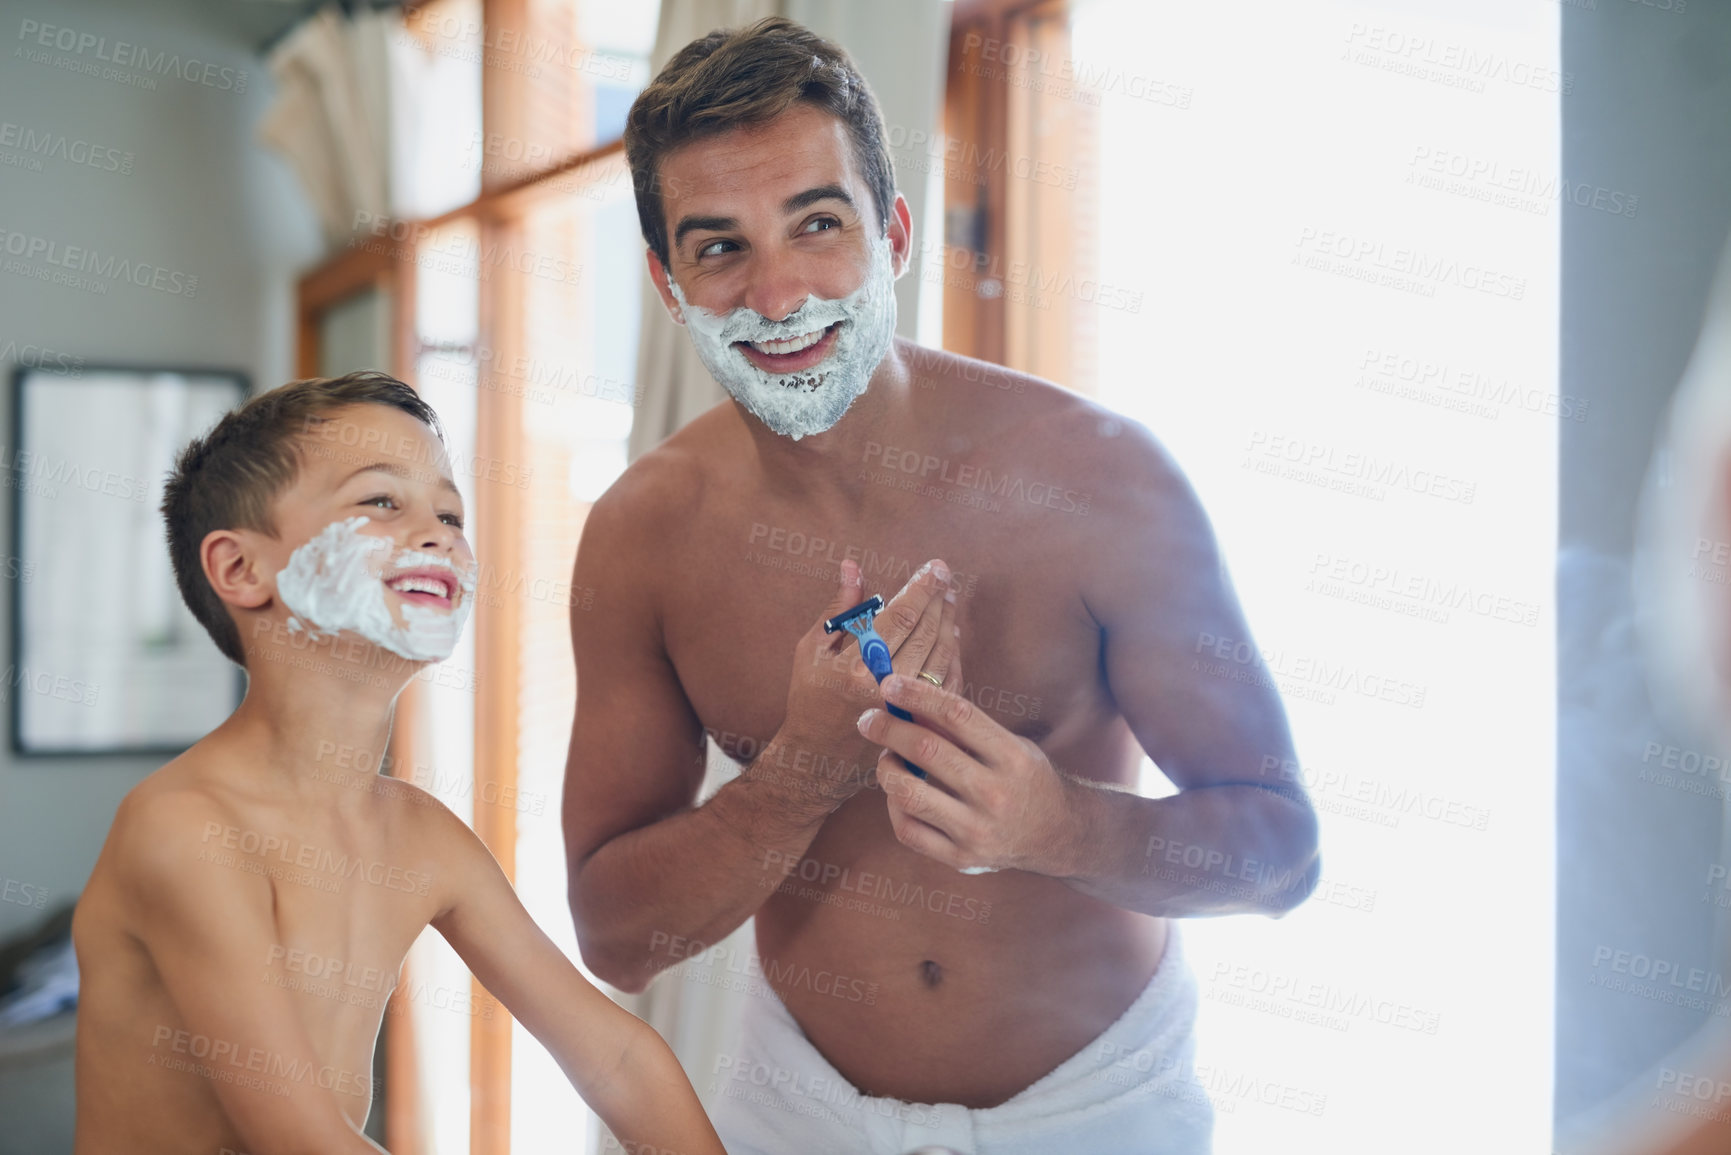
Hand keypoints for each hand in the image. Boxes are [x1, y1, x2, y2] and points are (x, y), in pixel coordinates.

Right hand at [780, 558, 959, 802]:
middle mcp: (887, 688)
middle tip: (945, 578)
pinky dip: (953, 655)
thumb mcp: (812, 650)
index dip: (922, 588)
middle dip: (939, 600)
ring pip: (942, 656)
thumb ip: (840, 609)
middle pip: (927, 633)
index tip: (936, 567)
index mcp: (857, 668)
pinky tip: (951, 636)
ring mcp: (908, 708)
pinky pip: (948, 682)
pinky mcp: (920, 721)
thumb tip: (852, 567)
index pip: (901, 617)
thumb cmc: (811, 698)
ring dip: (949, 624)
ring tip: (949, 600)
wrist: (819, 758)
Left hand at [857, 673, 1082, 875]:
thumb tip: (910, 704)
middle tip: (869, 719)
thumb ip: (964, 729)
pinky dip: (894, 806)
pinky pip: (908, 829)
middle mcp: (997, 794)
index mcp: (1013, 757)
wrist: (1056, 835)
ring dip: (887, 768)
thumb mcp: (1009, 745)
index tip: (889, 685)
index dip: (917, 696)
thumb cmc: (1024, 779)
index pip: (957, 715)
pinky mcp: (962, 858)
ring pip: (909, 793)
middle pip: (927, 750)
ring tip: (887, 757)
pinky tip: (898, 793)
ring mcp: (978, 830)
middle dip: (888, 728)